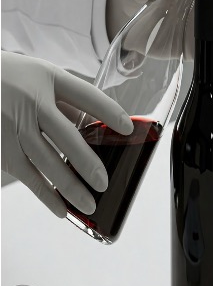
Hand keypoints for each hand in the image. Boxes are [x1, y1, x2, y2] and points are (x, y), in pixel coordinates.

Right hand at [1, 52, 132, 217]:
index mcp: (47, 78)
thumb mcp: (41, 77)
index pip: (85, 95)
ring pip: (44, 161)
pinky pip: (25, 174)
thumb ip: (67, 101)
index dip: (108, 112)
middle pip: (64, 135)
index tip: (128, 128)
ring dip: (68, 186)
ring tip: (88, 204)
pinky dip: (44, 193)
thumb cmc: (12, 78)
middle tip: (104, 183)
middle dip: (86, 161)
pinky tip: (60, 208)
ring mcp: (11, 125)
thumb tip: (96, 128)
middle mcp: (29, 102)